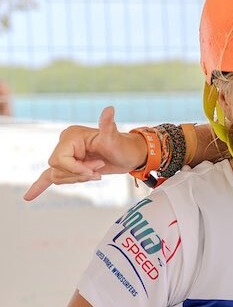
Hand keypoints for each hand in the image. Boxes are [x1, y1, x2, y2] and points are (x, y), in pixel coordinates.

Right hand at [23, 106, 147, 200]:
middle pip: (57, 169)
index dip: (75, 169)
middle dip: (77, 174)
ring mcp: (66, 156)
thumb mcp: (115, 139)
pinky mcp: (69, 167)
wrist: (129, 156)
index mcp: (71, 137)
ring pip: (57, 176)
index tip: (95, 170)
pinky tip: (29, 197)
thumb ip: (108, 125)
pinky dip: (39, 186)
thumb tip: (110, 109)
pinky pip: (49, 177)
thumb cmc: (123, 147)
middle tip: (99, 171)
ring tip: (96, 172)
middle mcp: (65, 145)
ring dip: (77, 180)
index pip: (59, 160)